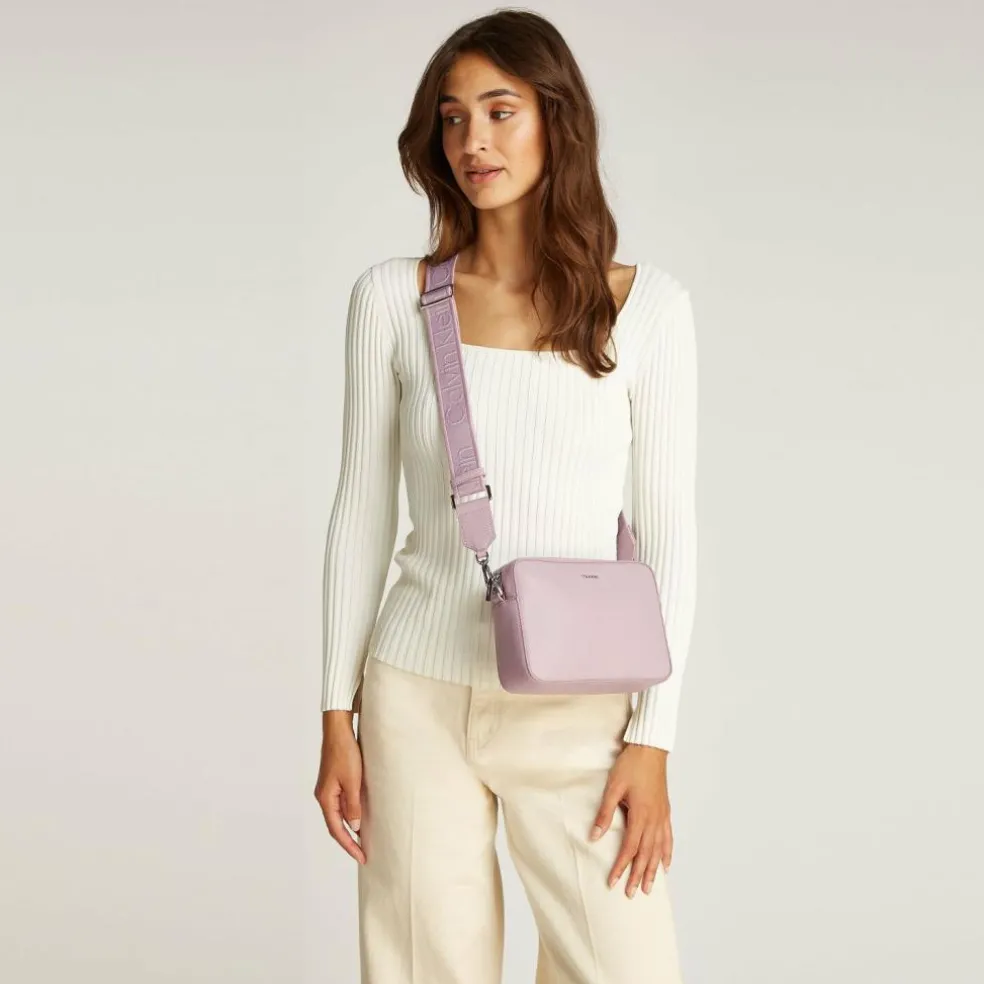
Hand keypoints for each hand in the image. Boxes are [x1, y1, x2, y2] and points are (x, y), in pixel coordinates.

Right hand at [313, 710, 365, 864]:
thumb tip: (354, 827)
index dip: (349, 845)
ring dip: (350, 827)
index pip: (336, 829)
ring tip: (364, 840)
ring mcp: (328, 788)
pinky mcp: (334, 781)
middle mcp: (324, 796)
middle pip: (335, 824)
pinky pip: (342, 803)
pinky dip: (350, 814)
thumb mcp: (353, 781)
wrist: (338, 730)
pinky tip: (360, 816)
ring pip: (339, 814)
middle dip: (349, 841)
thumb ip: (353, 805)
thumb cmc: (345, 753)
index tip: (362, 857)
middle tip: (364, 853)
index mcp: (326, 798)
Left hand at [589, 743, 672, 897]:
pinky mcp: (666, 811)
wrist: (650, 749)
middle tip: (633, 894)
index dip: (621, 867)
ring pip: (658, 849)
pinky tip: (665, 864)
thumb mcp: (613, 787)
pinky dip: (667, 853)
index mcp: (640, 814)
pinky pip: (668, 838)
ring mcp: (662, 816)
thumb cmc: (631, 765)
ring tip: (650, 887)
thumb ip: (604, 812)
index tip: (613, 882)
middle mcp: (654, 819)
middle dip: (639, 875)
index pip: (629, 848)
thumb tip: (595, 836)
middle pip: (646, 854)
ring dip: (654, 870)